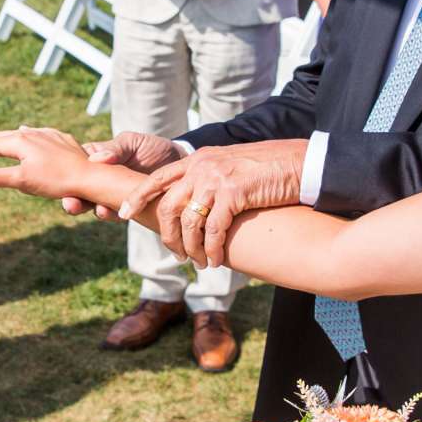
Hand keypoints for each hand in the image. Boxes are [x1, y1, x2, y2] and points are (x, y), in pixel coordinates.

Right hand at [0, 126, 96, 203]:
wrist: (93, 175)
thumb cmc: (57, 181)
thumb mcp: (21, 181)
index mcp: (19, 142)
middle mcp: (32, 134)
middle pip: (0, 138)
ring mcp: (48, 135)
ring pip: (18, 134)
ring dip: (1, 137)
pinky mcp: (61, 140)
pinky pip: (38, 133)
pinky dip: (25, 134)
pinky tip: (27, 132)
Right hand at [61, 132, 181, 217]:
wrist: (178, 162)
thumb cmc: (152, 147)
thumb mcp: (133, 142)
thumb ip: (115, 149)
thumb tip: (97, 158)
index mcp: (94, 160)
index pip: (74, 169)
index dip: (66, 178)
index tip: (63, 185)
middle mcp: (99, 180)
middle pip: (80, 191)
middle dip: (74, 201)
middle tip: (72, 205)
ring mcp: (111, 196)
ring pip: (96, 206)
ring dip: (95, 210)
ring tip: (99, 210)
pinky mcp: (127, 208)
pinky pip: (117, 214)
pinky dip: (116, 215)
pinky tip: (120, 214)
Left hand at [122, 139, 308, 268]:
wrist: (299, 162)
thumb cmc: (269, 168)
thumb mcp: (231, 167)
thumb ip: (210, 180)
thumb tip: (197, 204)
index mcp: (198, 159)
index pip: (157, 178)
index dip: (137, 197)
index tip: (122, 214)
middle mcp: (202, 167)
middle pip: (168, 206)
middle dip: (168, 235)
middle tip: (177, 255)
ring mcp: (216, 179)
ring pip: (189, 222)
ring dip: (191, 248)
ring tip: (201, 263)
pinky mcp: (233, 193)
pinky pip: (213, 230)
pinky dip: (213, 249)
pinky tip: (218, 260)